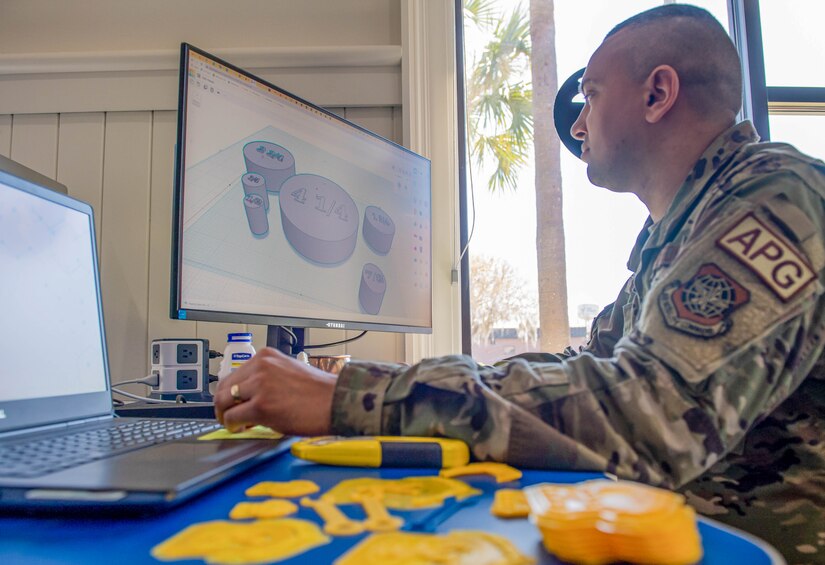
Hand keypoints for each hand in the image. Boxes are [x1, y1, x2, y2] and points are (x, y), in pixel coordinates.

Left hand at [214, 347, 336, 435]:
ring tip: (236, 424)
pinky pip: (234, 418)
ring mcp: (260, 385)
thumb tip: (248, 397)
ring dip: (227, 416)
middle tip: (228, 416)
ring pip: (224, 402)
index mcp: (267, 356)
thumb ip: (266, 380)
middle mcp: (261, 367)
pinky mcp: (261, 406)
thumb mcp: (288, 373)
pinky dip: (233, 425)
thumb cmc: (320, 392)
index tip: (231, 402)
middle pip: (223, 387)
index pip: (233, 374)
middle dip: (223, 404)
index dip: (229, 392)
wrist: (337, 402)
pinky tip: (243, 428)